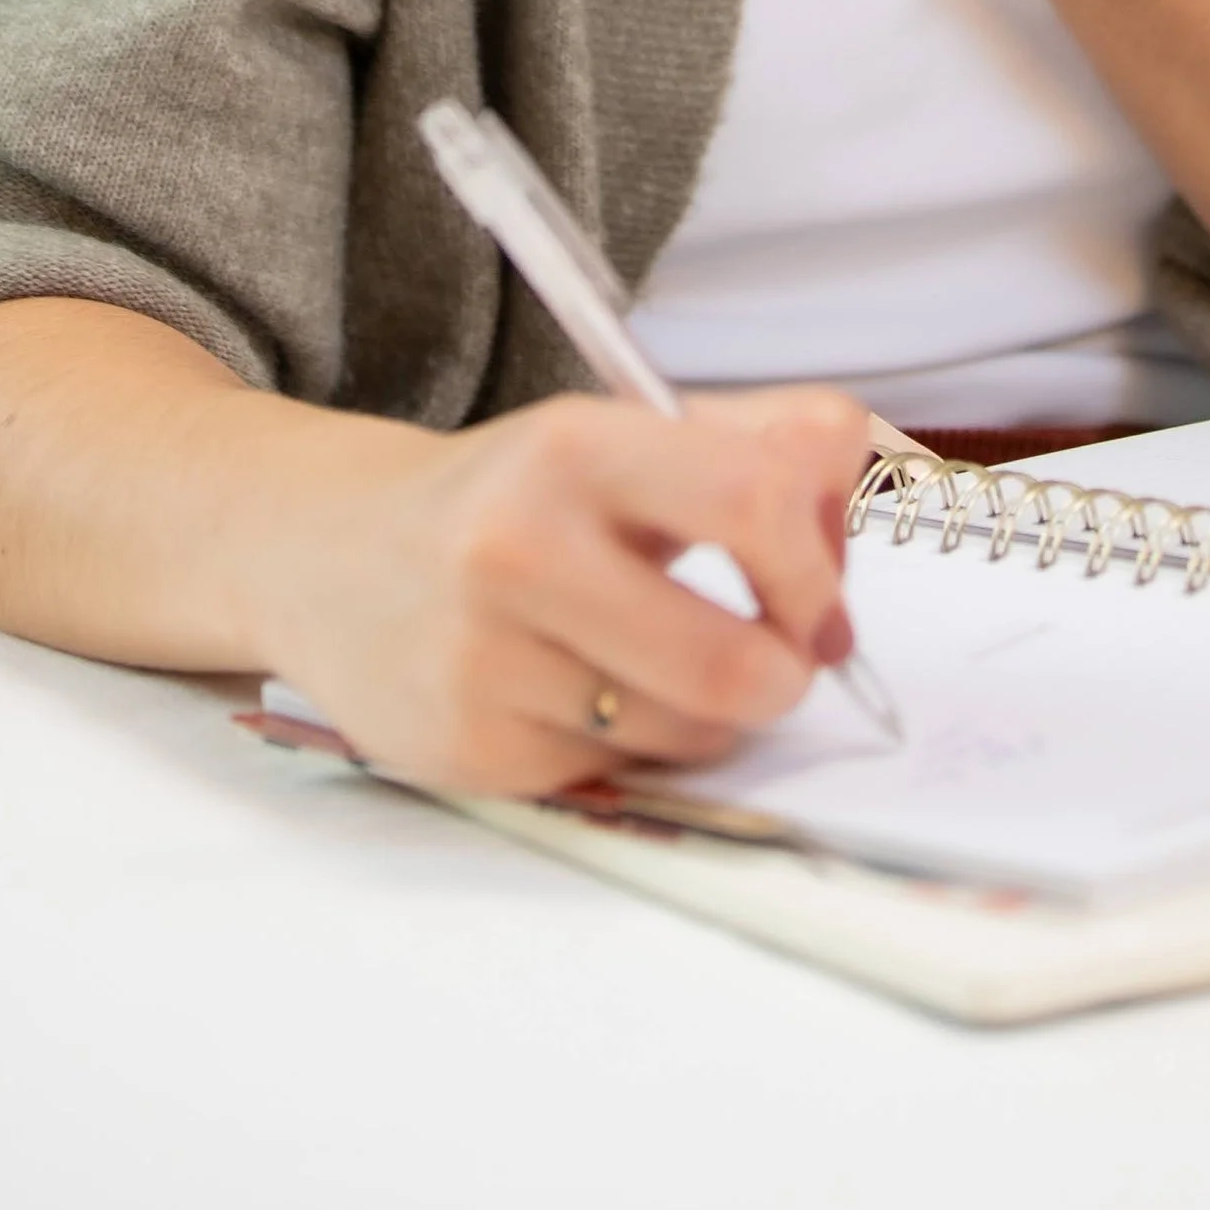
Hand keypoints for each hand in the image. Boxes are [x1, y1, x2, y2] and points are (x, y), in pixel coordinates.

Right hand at [248, 384, 872, 797]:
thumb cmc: (510, 495)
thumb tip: (879, 470)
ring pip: (686, 736)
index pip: (756, 503)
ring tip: (661, 666)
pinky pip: (617, 776)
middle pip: (738, 667)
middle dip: (785, 678)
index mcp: (576, 447)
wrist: (330, 553)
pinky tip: (581, 696)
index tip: (822, 602)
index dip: (818, 570)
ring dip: (710, 717)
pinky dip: (630, 748)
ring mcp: (487, 660)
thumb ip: (762, 438)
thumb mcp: (623, 433)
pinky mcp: (467, 751)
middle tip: (777, 662)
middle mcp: (520, 550)